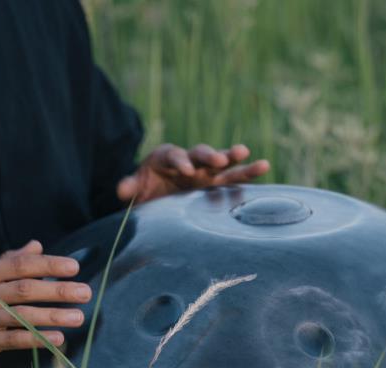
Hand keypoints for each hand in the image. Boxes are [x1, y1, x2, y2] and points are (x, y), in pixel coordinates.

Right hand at [0, 240, 92, 367]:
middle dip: (58, 290)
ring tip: (78, 316)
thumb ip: (6, 262)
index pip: (20, 265)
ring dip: (53, 316)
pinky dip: (37, 339)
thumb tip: (37, 246)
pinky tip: (58, 339)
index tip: (74, 267)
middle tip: (85, 292)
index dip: (49, 265)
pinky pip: (14, 340)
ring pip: (23, 316)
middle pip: (25, 289)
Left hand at [117, 143, 269, 203]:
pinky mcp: (214, 183)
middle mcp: (188, 161)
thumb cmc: (144, 189)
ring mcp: (204, 172)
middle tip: (218, 159)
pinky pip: (233, 178)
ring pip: (221, 164)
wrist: (155, 195)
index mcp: (166, 157)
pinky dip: (246, 173)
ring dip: (234, 160)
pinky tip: (263, 166)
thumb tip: (121, 190)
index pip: (174, 155)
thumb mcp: (135, 188)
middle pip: (200, 154)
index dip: (180, 161)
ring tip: (249, 155)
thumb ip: (130, 186)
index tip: (185, 169)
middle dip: (209, 156)